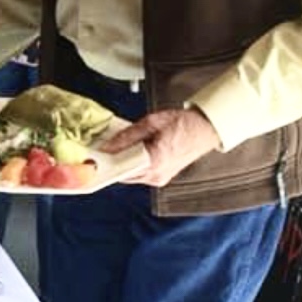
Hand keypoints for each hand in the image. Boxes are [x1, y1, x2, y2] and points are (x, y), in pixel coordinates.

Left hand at [101, 106, 221, 186]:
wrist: (206, 129)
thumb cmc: (185, 124)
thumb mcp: (152, 122)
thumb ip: (128, 135)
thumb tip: (109, 144)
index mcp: (155, 161)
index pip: (121, 168)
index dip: (106, 161)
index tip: (95, 155)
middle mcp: (157, 175)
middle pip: (123, 174)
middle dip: (113, 162)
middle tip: (105, 148)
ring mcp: (159, 179)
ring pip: (130, 175)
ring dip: (122, 163)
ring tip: (119, 147)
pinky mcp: (160, 177)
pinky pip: (139, 174)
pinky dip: (132, 164)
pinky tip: (130, 152)